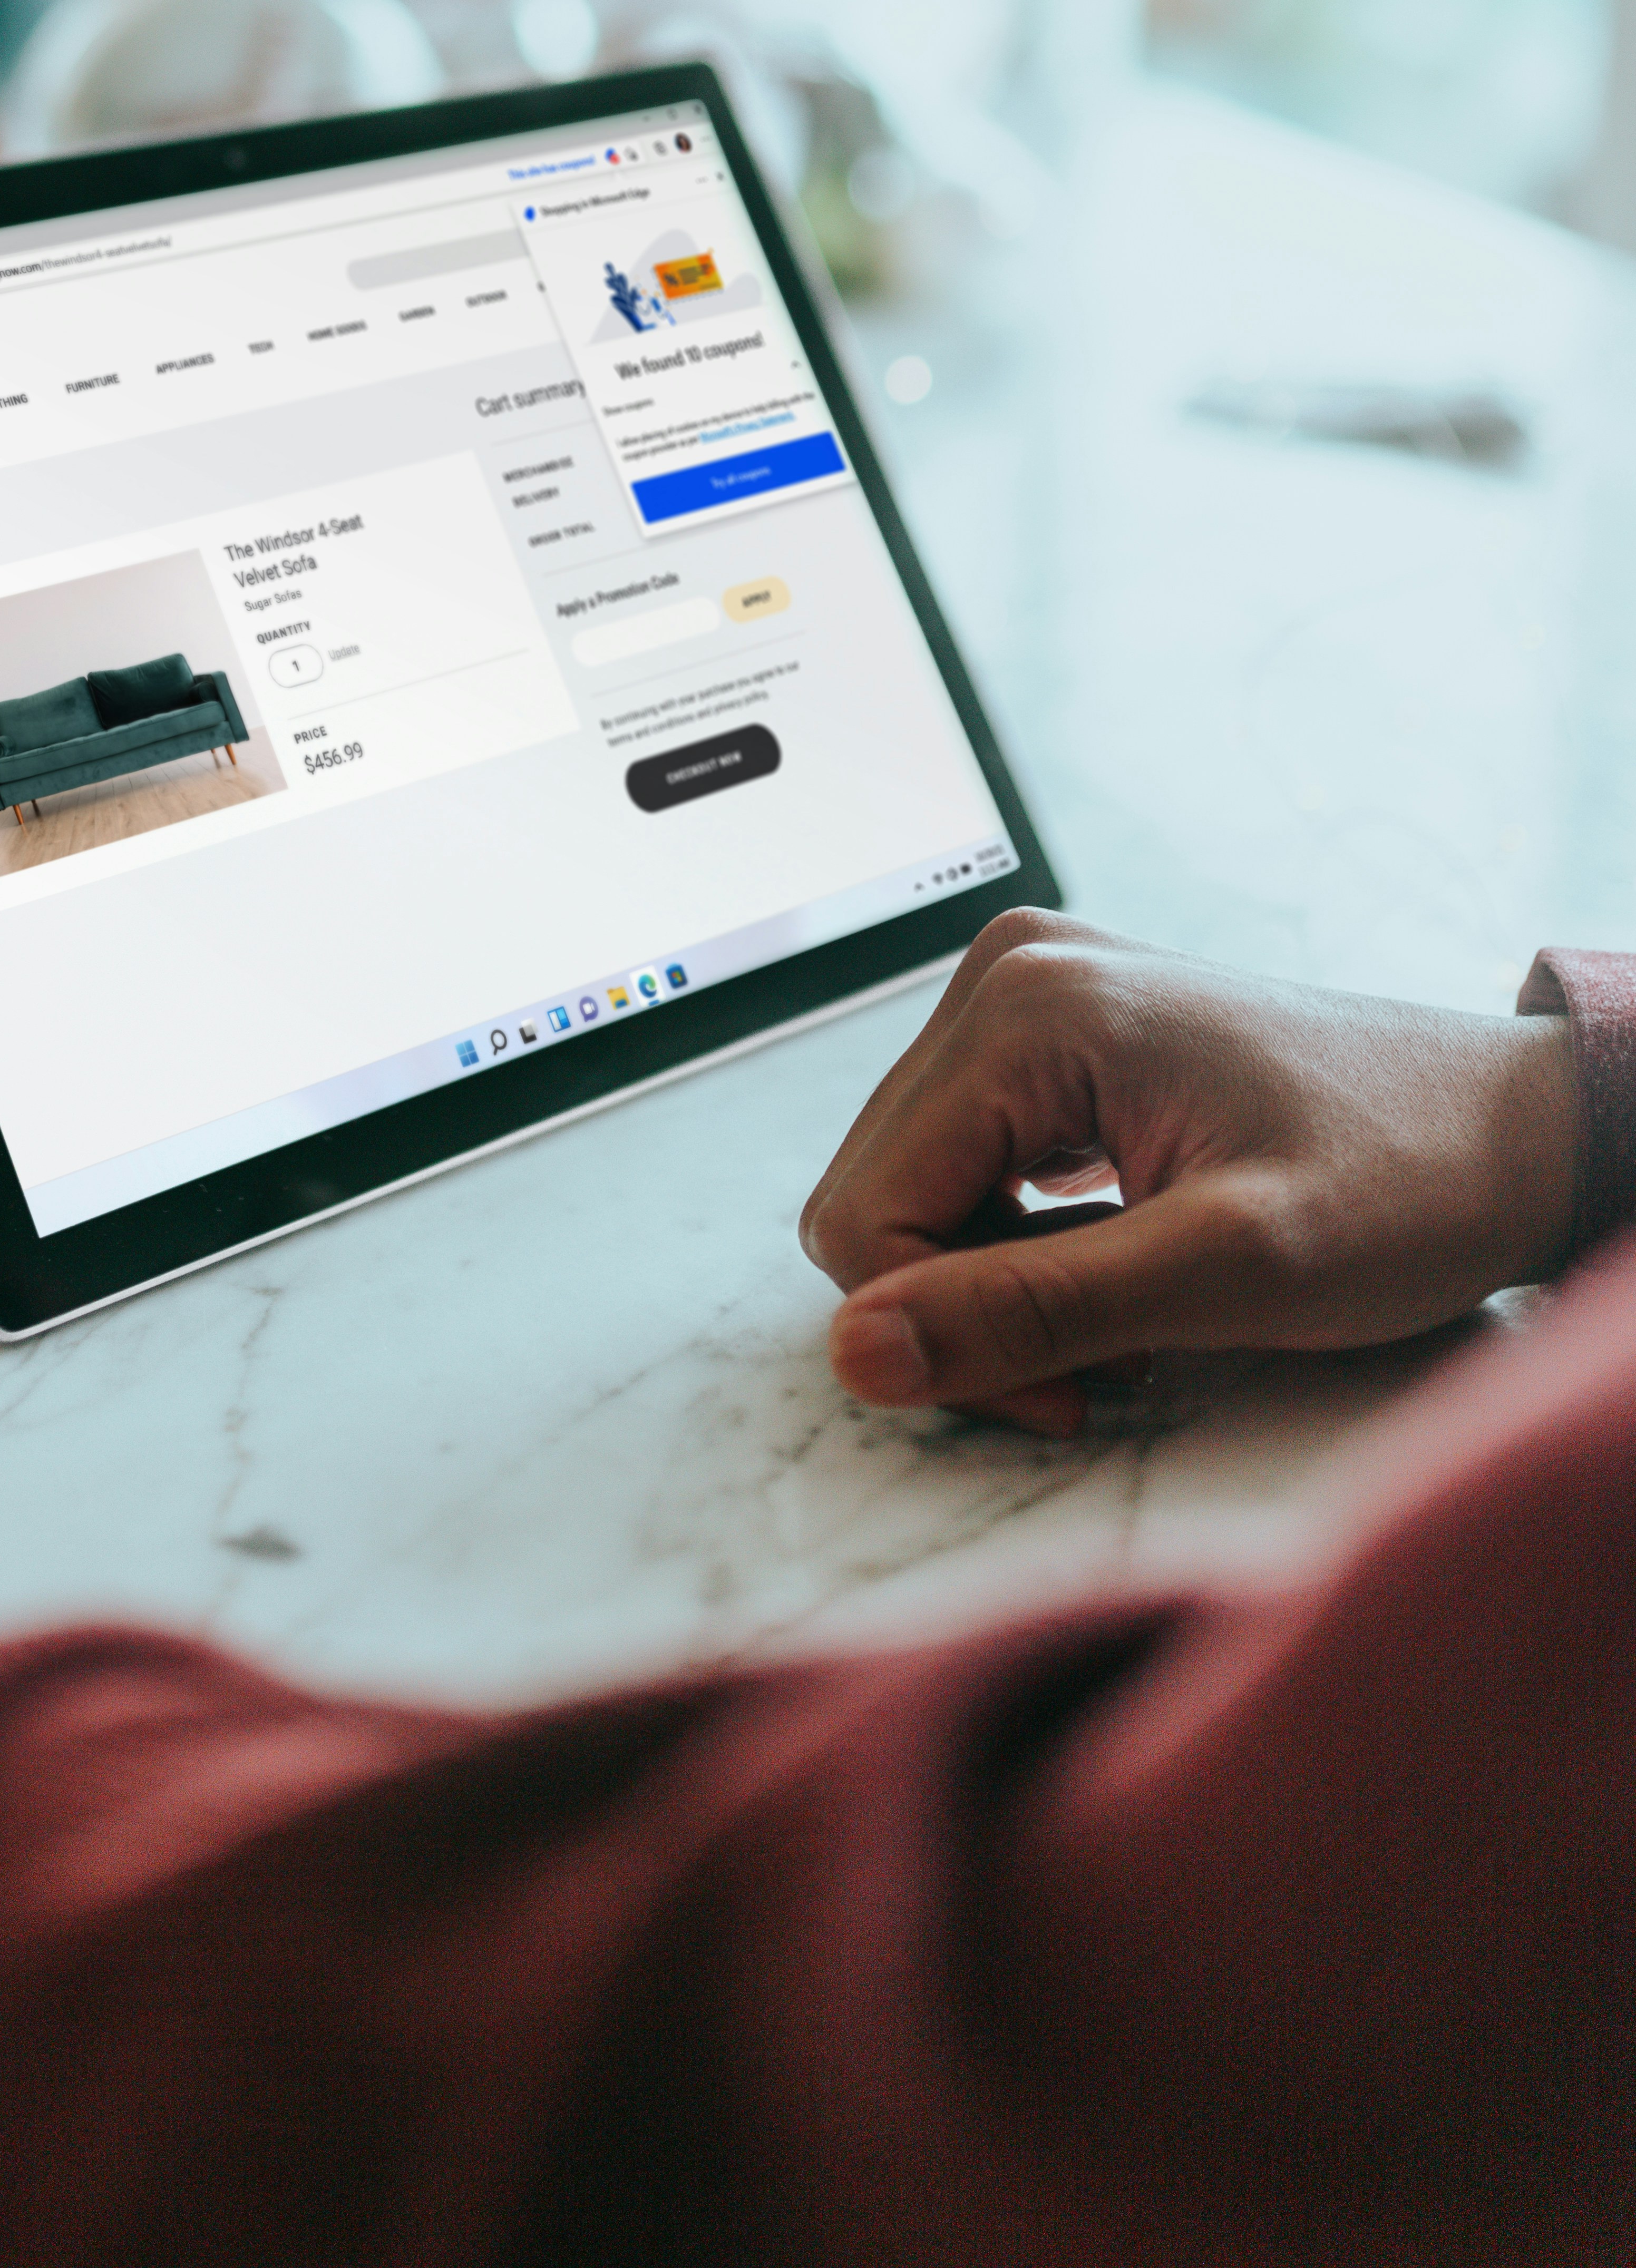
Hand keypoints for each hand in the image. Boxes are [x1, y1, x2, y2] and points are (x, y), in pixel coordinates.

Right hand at [799, 914, 1579, 1437]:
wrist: (1516, 1133)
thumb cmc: (1405, 1188)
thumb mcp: (1225, 1274)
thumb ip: (1033, 1310)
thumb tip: (856, 1355)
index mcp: (1025, 1007)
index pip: (867, 1215)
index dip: (944, 1335)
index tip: (1069, 1396)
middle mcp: (1006, 976)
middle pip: (880, 1196)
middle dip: (967, 1311)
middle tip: (1101, 1374)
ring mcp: (1031, 995)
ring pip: (918, 1186)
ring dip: (998, 1283)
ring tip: (1130, 1326)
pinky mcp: (1058, 1033)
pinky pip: (972, 1159)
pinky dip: (1025, 1242)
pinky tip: (1121, 1267)